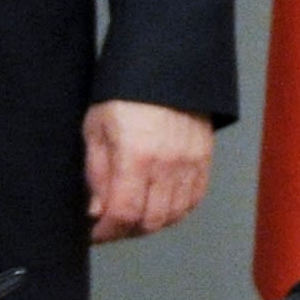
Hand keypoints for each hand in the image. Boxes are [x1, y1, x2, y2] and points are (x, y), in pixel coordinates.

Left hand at [83, 100, 212, 242]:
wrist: (164, 65)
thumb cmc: (125, 92)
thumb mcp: (96, 127)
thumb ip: (96, 173)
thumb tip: (96, 211)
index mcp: (136, 156)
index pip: (123, 214)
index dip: (107, 232)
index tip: (95, 233)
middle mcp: (166, 164)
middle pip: (150, 221)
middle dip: (126, 230)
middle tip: (111, 225)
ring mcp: (190, 163)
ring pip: (173, 215)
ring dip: (151, 223)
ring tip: (133, 215)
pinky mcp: (203, 159)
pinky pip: (193, 200)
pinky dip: (175, 211)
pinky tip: (159, 205)